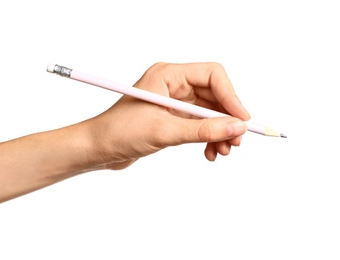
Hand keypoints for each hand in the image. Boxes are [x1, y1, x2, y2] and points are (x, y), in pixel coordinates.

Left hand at [88, 62, 250, 167]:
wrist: (97, 149)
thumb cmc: (119, 133)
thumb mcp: (164, 132)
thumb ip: (202, 130)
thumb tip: (237, 128)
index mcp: (167, 75)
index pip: (212, 75)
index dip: (231, 97)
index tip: (242, 121)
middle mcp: (172, 85)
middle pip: (214, 95)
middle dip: (227, 119)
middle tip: (236, 142)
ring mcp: (173, 102)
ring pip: (209, 112)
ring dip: (219, 131)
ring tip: (223, 151)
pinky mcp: (172, 118)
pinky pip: (199, 125)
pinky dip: (208, 138)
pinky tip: (209, 153)